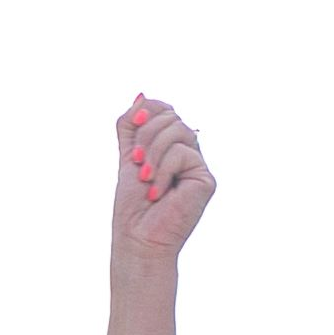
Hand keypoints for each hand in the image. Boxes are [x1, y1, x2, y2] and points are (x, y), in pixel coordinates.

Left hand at [113, 96, 212, 258]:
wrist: (138, 239)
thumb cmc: (132, 207)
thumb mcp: (127, 157)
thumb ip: (131, 127)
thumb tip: (141, 95)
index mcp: (170, 147)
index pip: (165, 110)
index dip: (148, 112)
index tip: (134, 127)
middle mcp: (188, 153)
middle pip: (171, 117)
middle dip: (146, 137)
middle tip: (137, 164)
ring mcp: (198, 165)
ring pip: (178, 130)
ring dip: (153, 153)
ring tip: (147, 180)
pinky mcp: (205, 179)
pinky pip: (182, 152)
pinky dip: (163, 170)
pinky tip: (158, 193)